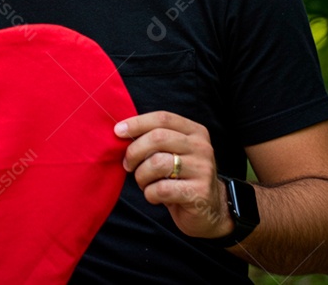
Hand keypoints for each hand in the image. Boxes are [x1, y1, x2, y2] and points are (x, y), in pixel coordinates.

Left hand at [115, 111, 232, 239]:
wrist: (209, 210)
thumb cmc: (181, 178)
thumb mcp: (173, 153)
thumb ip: (155, 140)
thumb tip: (120, 131)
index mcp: (195, 132)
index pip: (162, 118)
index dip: (137, 123)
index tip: (118, 132)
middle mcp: (201, 147)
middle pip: (157, 138)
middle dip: (134, 151)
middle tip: (128, 165)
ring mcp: (202, 169)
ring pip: (157, 163)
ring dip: (141, 175)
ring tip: (144, 183)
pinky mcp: (199, 192)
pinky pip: (161, 189)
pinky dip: (149, 193)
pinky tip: (154, 196)